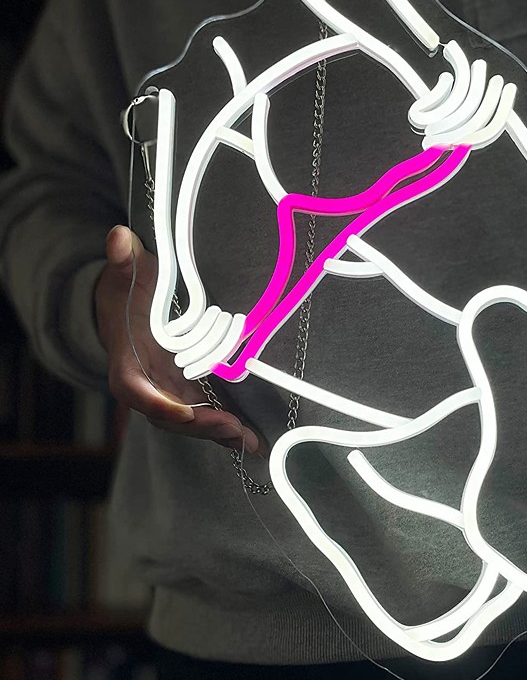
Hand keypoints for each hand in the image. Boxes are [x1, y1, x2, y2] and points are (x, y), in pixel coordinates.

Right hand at [95, 225, 263, 453]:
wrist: (128, 308)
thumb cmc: (126, 291)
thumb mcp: (123, 274)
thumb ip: (122, 261)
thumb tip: (119, 237)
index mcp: (127, 363)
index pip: (136, 390)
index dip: (158, 403)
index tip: (183, 410)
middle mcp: (148, 385)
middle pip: (170, 414)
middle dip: (200, 424)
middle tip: (234, 429)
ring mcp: (169, 391)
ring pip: (191, 420)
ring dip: (219, 433)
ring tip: (252, 442)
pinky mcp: (187, 391)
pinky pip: (206, 413)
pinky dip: (226, 426)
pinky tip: (253, 439)